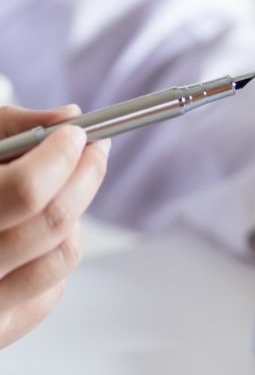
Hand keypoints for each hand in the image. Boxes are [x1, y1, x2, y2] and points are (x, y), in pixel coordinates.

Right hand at [0, 105, 109, 348]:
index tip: (77, 134)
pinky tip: (31, 236)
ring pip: (62, 256)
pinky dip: (53, 256)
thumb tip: (67, 116)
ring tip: (57, 192)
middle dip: (84, 176)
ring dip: (72, 217)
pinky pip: (51, 291)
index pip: (26, 191)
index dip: (61, 157)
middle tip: (92, 151)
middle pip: (52, 222)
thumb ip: (9, 127)